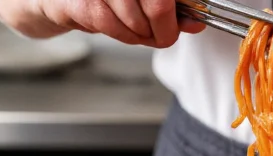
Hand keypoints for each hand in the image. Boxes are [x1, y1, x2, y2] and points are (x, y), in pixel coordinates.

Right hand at [0, 0, 205, 46]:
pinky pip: (109, 24)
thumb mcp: (140, 0)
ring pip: (136, 20)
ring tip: (129, 27)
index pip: (165, 1)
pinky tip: (113, 26)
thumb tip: (195, 23)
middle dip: (162, 31)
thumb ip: (171, 9)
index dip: (176, 15)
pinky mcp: (77, 1)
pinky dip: (119, 34)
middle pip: (158, 7)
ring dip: (138, 34)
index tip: (177, 24)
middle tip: (157, 35)